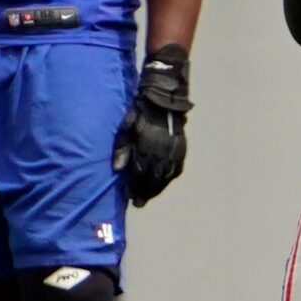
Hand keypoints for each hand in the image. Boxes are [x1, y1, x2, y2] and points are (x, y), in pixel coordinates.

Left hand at [114, 44, 191, 206]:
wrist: (164, 98)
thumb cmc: (139, 111)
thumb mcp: (126, 126)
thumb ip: (122, 148)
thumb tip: (118, 169)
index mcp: (148, 147)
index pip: (141, 174)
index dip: (135, 188)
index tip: (129, 197)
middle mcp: (163, 152)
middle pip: (154, 179)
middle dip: (145, 192)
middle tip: (138, 202)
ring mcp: (175, 151)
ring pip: (166, 176)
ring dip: (157, 188)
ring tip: (149, 196)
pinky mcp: (182, 148)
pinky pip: (176, 169)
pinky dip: (168, 178)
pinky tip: (162, 182)